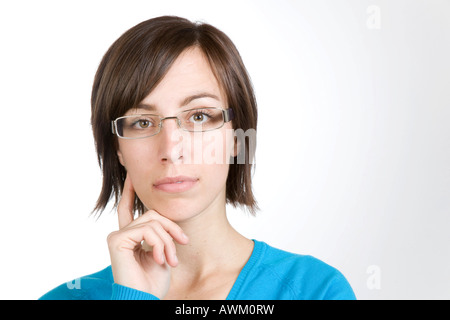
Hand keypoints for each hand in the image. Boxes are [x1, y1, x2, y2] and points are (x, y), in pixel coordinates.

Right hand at [107, 175, 188, 298]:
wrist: (145, 299)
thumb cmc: (154, 282)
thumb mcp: (163, 251)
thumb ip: (160, 233)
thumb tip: (163, 217)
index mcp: (131, 236)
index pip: (129, 208)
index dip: (131, 191)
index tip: (132, 175)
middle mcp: (121, 233)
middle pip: (153, 214)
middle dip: (172, 228)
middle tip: (183, 243)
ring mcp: (117, 236)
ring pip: (153, 222)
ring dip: (168, 241)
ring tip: (171, 260)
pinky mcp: (116, 240)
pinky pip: (147, 230)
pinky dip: (159, 244)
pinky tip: (159, 259)